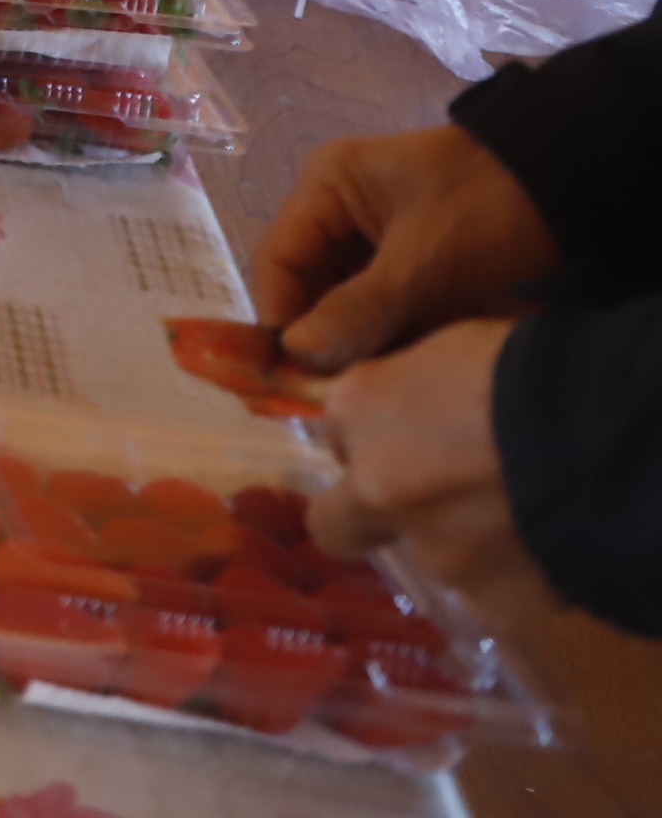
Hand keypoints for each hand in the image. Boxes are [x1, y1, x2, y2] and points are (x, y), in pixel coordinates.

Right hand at [254, 124, 560, 369]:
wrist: (581, 196)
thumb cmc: (491, 209)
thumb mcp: (425, 259)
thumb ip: (359, 308)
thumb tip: (297, 355)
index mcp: (328, 190)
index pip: (278, 260)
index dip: (278, 318)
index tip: (289, 375)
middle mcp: (342, 221)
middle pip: (308, 292)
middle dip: (318, 342)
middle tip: (329, 397)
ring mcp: (379, 253)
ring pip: (345, 314)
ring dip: (356, 352)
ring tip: (367, 393)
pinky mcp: (416, 283)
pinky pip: (384, 323)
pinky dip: (390, 351)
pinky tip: (398, 381)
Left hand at [311, 318, 538, 600]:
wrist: (615, 439)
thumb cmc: (540, 365)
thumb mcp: (456, 345)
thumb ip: (410, 387)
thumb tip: (412, 409)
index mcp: (361, 408)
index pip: (333, 432)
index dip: (371, 437)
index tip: (408, 432)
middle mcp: (378, 488)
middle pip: (337, 524)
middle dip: (363, 517)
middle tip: (424, 502)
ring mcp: (437, 552)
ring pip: (432, 558)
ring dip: (462, 541)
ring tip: (526, 515)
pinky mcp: (498, 603)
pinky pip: (498, 593)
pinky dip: (519, 574)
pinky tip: (557, 545)